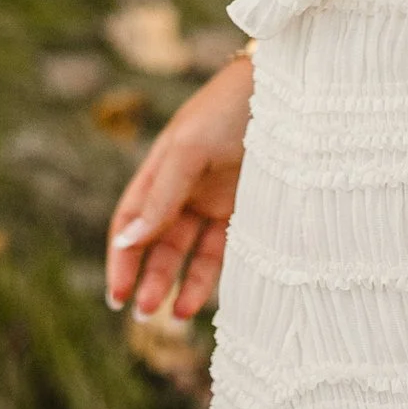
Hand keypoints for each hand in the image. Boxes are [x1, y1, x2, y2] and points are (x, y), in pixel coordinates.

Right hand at [102, 49, 253, 318]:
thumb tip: (126, 241)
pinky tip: (198, 301)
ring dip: (176, 283)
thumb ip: (160, 198)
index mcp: (161, 168)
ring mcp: (215, 199)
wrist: (290, 91)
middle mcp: (184, 187)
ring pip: (189, 252)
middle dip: (147, 278)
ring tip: (171, 317)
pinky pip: (222, 250)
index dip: (121, 258)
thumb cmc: (229, 109)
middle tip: (142, 315)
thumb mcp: (189, 150)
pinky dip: (208, 276)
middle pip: (157, 242)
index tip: (117, 296)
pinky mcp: (246, 209)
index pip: (130, 222)